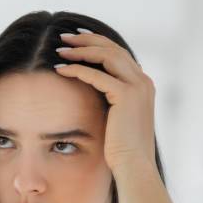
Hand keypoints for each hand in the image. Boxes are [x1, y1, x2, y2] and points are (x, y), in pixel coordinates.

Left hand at [54, 30, 156, 174]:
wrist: (134, 165)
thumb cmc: (121, 149)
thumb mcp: (117, 119)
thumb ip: (110, 101)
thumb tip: (91, 92)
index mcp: (143, 84)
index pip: (119, 53)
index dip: (98, 42)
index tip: (77, 38)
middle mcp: (143, 81)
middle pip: (113, 48)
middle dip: (87, 39)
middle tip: (64, 36)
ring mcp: (137, 87)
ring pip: (106, 55)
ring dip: (81, 50)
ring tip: (59, 49)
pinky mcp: (126, 96)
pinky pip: (97, 75)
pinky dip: (77, 69)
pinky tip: (60, 69)